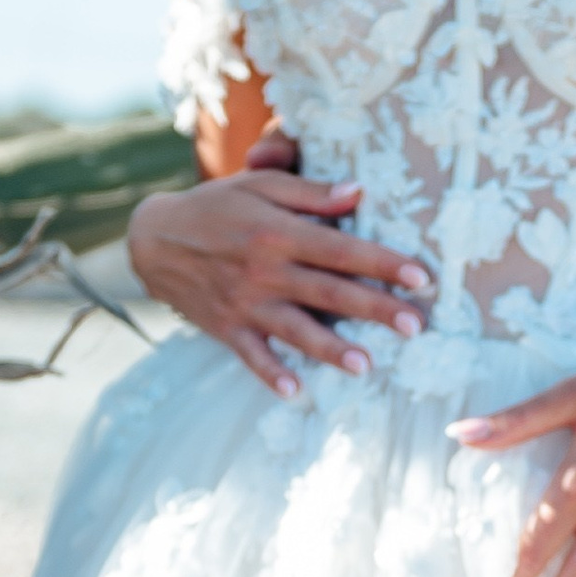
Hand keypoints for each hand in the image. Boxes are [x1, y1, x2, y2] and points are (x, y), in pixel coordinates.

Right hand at [126, 170, 432, 395]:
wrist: (154, 240)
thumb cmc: (217, 207)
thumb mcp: (260, 186)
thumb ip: (310, 192)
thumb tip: (360, 191)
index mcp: (279, 233)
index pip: (341, 249)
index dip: (383, 262)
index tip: (421, 276)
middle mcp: (265, 271)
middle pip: (329, 293)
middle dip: (374, 310)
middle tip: (416, 326)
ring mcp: (246, 304)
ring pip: (296, 330)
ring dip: (330, 350)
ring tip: (366, 366)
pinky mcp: (228, 328)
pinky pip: (252, 356)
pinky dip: (270, 373)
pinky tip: (295, 390)